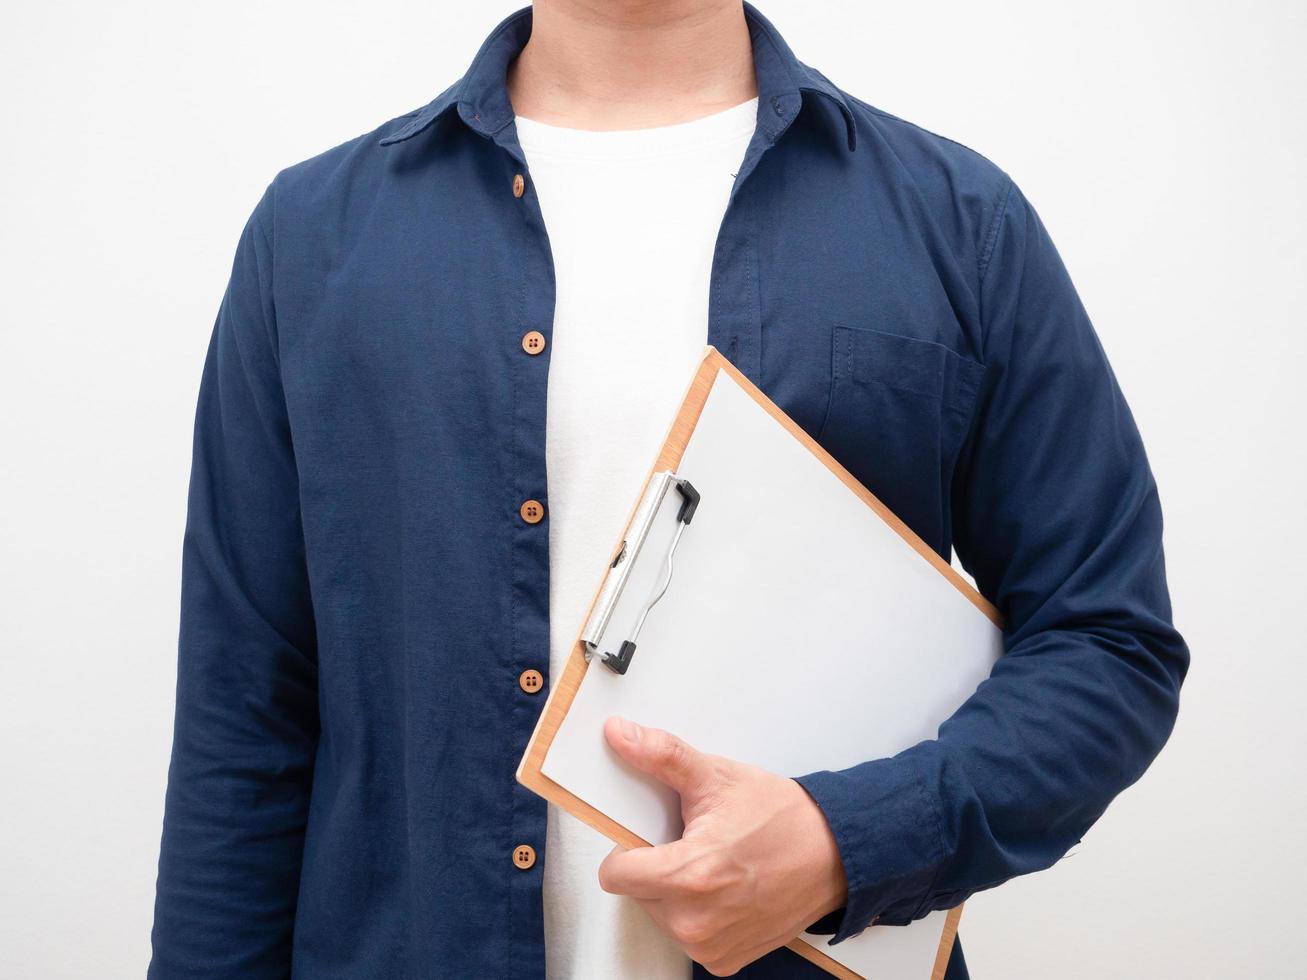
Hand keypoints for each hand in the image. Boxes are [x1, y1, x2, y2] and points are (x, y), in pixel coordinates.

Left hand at [597, 717, 847, 975]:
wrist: (836, 854)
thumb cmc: (783, 818)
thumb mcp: (716, 777)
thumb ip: (661, 756)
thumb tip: (622, 735)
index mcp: (689, 876)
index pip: (614, 874)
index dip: (628, 848)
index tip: (652, 836)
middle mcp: (696, 921)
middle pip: (638, 892)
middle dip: (658, 866)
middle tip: (697, 844)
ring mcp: (710, 946)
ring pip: (660, 914)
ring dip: (677, 893)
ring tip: (716, 866)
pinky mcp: (724, 960)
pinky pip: (687, 935)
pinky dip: (699, 914)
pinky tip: (727, 890)